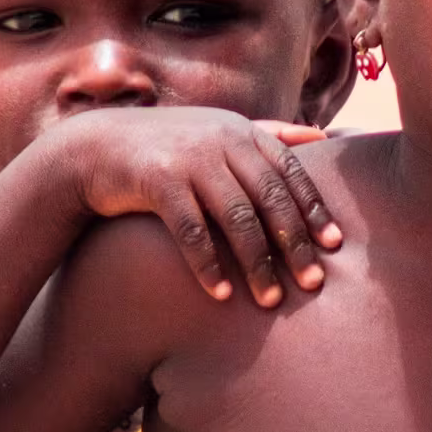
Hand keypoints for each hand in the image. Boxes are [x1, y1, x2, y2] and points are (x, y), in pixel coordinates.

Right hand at [54, 108, 338, 308]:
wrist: (97, 149)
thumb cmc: (169, 148)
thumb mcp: (219, 131)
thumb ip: (269, 134)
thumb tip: (324, 136)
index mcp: (241, 132)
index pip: (289, 172)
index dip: (313, 210)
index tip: (334, 247)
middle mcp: (221, 140)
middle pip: (270, 199)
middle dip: (294, 244)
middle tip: (312, 284)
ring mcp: (189, 159)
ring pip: (236, 218)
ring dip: (256, 263)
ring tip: (270, 300)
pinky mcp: (158, 180)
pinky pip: (192, 230)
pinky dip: (208, 265)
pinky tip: (221, 295)